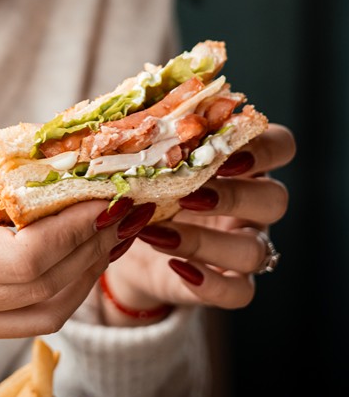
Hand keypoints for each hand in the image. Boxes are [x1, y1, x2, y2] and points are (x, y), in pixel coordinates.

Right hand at [0, 142, 135, 339]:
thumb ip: (6, 160)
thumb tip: (72, 146)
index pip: (25, 259)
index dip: (74, 230)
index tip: (105, 197)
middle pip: (45, 289)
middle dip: (93, 247)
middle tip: (123, 207)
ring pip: (48, 312)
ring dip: (88, 271)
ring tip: (112, 229)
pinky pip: (33, 317)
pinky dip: (66, 285)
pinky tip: (81, 252)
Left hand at [100, 123, 294, 321]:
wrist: (117, 238)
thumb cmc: (136, 179)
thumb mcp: (140, 153)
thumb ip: (145, 129)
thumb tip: (123, 105)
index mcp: (238, 160)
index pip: (279, 145)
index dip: (263, 149)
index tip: (225, 151)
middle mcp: (251, 204)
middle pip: (274, 199)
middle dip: (234, 196)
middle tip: (188, 194)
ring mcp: (243, 245)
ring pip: (254, 250)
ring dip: (208, 241)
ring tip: (158, 233)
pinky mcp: (228, 282)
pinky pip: (239, 291)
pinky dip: (210, 283)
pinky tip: (175, 266)